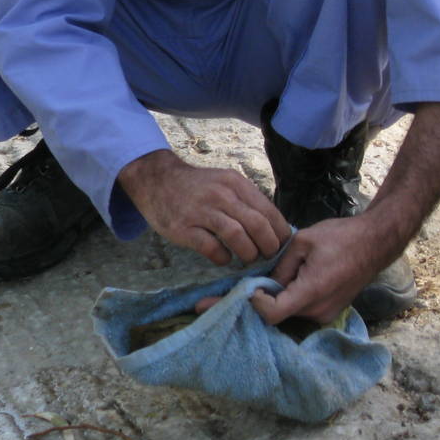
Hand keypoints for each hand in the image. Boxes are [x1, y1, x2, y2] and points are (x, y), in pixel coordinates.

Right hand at [117, 149, 286, 265]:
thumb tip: (275, 228)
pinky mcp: (183, 228)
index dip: (280, 233)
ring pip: (237, 236)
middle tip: (268, 256)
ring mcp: (201, 211)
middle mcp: (220, 194)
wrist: (157, 180)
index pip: (269, 212)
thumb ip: (246, 200)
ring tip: (248, 258)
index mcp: (235, 183)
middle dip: (269, 247)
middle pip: (257, 225)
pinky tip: (223, 258)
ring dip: (248, 253)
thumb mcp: (224, 182)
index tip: (282, 246)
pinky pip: (212, 248)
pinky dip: (223, 258)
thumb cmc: (197, 187)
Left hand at [245, 214, 396, 324]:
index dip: (255, 302)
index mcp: (311, 291)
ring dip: (281, 296)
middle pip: (279, 313)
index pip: (272, 314)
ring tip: (285, 271)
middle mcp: (319, 310)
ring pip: (290, 311)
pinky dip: (293, 298)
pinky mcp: (330, 312)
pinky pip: (303, 310)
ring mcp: (326, 315)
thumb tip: (264, 282)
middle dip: (266, 297)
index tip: (250, 284)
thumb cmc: (340, 237)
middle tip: (263, 274)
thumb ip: (280, 265)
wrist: (375, 243)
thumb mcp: (302, 242)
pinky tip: (297, 277)